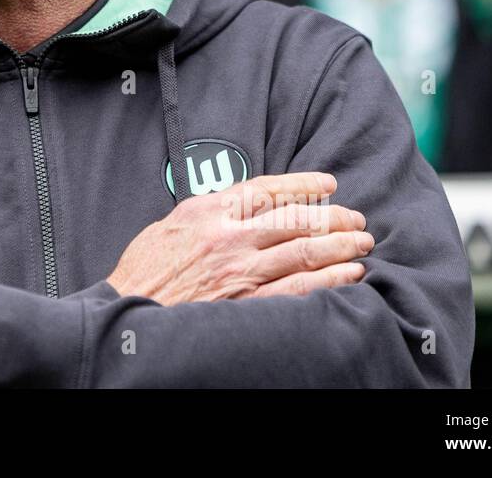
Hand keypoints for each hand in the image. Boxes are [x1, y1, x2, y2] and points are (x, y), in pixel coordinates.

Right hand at [106, 171, 371, 304]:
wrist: (129, 308)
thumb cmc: (146, 269)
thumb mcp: (172, 224)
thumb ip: (209, 211)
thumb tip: (244, 202)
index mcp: (209, 211)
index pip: (268, 189)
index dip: (304, 184)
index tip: (329, 183)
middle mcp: (228, 237)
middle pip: (296, 219)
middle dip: (334, 217)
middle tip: (356, 218)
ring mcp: (239, 271)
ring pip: (304, 251)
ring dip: (340, 245)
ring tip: (362, 243)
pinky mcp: (246, 303)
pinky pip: (298, 289)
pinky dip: (329, 279)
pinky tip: (349, 274)